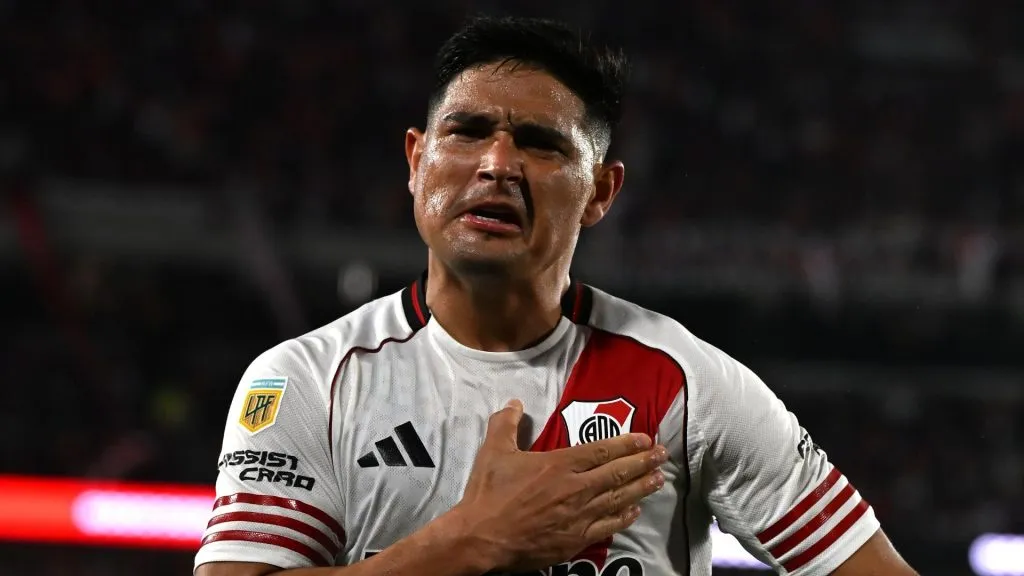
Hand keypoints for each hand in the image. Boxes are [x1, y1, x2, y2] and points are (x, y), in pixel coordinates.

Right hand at [450, 399, 667, 571]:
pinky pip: (608, 526)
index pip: (601, 450)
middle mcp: (576, 489)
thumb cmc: (488, 494)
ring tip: (658, 479)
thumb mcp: (493, 451)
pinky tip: (635, 510)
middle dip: (642, 463)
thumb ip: (506, 423)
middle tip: (662, 455)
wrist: (482, 538)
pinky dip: (624, 517)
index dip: (626, 444)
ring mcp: (578, 516)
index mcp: (559, 465)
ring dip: (641, 488)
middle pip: (617, 473)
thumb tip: (515, 403)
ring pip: (618, 499)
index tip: (645, 439)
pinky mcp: (575, 540)